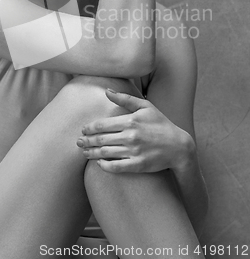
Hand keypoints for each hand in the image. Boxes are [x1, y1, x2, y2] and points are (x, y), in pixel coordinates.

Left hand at [76, 89, 193, 173]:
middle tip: (78, 142)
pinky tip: (99, 163)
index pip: (102, 125)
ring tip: (85, 152)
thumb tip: (106, 91)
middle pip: (101, 139)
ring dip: (92, 153)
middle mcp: (131, 136)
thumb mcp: (146, 106)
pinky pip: (116, 167)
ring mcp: (134, 152)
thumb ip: (125, 99)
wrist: (179, 146)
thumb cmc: (161, 123)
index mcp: (131, 120)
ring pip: (105, 154)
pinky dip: (104, 166)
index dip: (89, 128)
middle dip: (87, 141)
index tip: (83, 130)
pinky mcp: (138, 165)